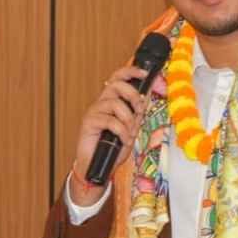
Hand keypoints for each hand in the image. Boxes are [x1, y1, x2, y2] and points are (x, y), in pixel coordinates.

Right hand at [70, 66, 148, 205]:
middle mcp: (102, 102)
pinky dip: (121, 131)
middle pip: (116, 84)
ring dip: (128, 119)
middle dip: (132, 94)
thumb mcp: (132, 125)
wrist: (99, 166)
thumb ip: (139, 110)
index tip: (146, 73)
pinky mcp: (88, 122)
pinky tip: (124, 140)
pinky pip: (110, 121)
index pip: (119, 77)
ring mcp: (94, 111)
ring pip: (115, 103)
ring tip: (130, 133)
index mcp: (112, 100)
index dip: (131, 71)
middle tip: (140, 109)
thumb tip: (149, 91)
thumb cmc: (114, 146)